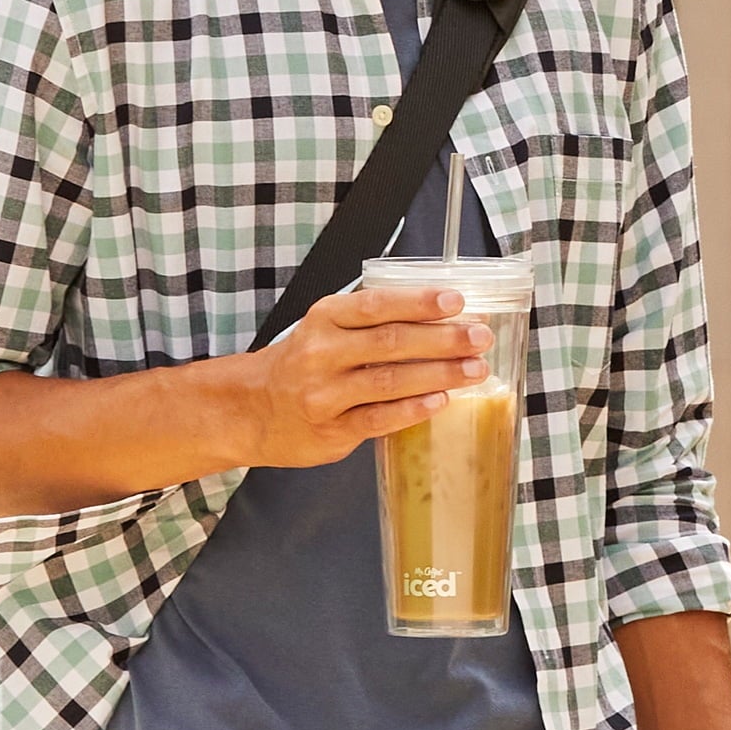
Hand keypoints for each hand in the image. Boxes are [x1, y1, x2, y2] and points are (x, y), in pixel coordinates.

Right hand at [232, 285, 490, 467]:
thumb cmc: (302, 365)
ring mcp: (324, 394)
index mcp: (324, 319)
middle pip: (390, 342)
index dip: (418, 301)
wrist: (251, 410)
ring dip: (438, 374)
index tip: (456, 300)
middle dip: (442, 339)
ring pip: (389, 381)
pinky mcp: (332, 429)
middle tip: (480, 337)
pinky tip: (441, 401)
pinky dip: (414, 409)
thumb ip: (375, 322)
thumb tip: (446, 316)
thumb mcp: (327, 330)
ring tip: (474, 370)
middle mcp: (321, 353)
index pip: (376, 305)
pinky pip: (380, 418)